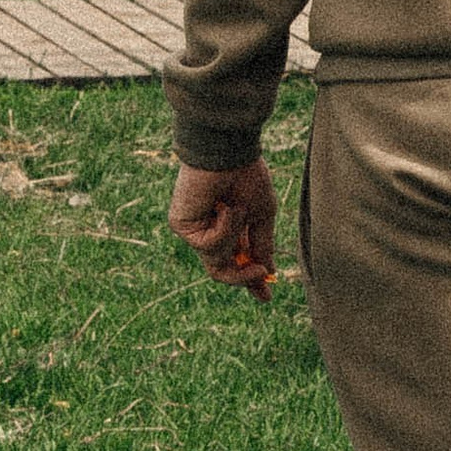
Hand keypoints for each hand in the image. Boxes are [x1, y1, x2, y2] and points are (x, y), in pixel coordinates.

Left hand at [168, 159, 277, 300]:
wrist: (229, 153)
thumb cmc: (246, 176)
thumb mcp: (261, 216)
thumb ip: (261, 246)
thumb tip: (268, 273)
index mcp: (228, 228)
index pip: (235, 262)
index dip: (250, 280)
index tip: (265, 297)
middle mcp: (208, 231)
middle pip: (221, 271)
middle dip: (242, 276)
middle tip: (260, 273)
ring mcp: (193, 230)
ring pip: (217, 262)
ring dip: (235, 239)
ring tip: (238, 209)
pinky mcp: (181, 226)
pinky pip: (208, 246)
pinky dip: (224, 229)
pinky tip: (225, 207)